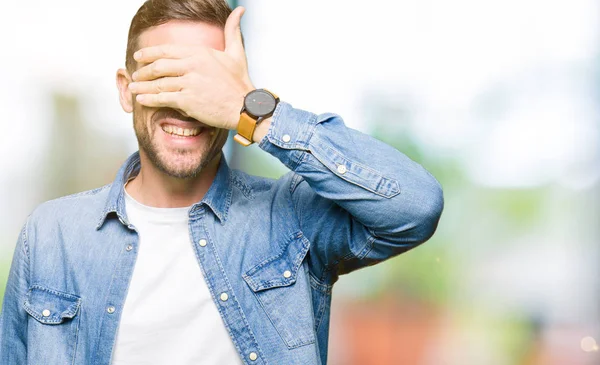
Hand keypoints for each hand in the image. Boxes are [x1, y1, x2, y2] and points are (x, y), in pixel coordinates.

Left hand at [128, 6, 254, 129]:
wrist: (245, 107)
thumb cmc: (240, 82)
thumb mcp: (236, 53)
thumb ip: (232, 30)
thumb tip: (239, 11)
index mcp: (200, 53)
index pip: (167, 50)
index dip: (150, 53)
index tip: (139, 55)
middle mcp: (192, 65)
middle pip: (159, 66)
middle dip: (144, 70)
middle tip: (136, 74)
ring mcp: (189, 82)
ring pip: (158, 82)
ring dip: (143, 85)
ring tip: (134, 87)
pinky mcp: (188, 100)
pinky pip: (163, 98)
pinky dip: (150, 99)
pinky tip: (141, 99)